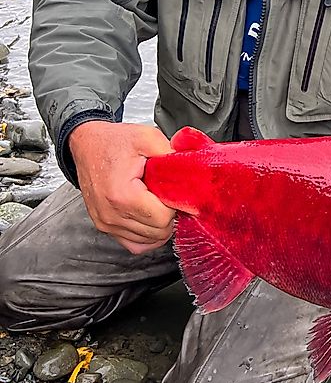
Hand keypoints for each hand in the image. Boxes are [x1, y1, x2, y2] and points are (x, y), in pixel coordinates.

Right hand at [70, 121, 175, 254]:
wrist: (86, 145)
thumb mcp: (146, 137)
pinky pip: (135, 245)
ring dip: (159, 225)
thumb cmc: (113, 142)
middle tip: (165, 195)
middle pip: (159, 232)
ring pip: (150, 240)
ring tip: (155, 202)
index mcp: (123, 195)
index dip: (174, 205)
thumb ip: (171, 153)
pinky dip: (148, 235)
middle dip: (169, 215)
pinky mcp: (105, 228)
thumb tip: (192, 169)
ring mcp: (107, 223)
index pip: (164, 218)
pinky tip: (150, 219)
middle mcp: (111, 214)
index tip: (171, 191)